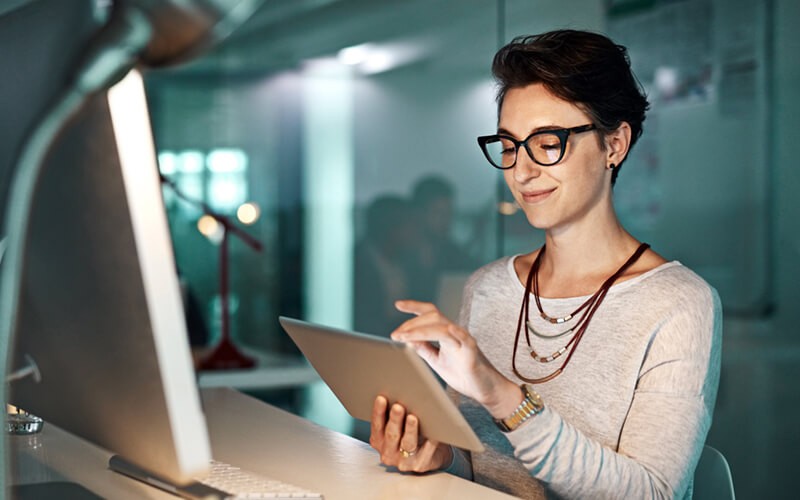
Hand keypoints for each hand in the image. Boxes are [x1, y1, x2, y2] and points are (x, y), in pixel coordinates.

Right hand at [368, 395, 452, 472]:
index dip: (378, 411)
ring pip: (408, 443)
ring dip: (410, 430)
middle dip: (394, 420)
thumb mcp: (398, 425)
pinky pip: (426, 451)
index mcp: (378, 440)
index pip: (377, 425)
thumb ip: (394, 413)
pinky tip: (432, 433)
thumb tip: (400, 390)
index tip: (382, 398)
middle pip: (391, 434)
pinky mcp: (419, 465)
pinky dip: (429, 441)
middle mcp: (388, 452)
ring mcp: (403, 461)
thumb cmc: (412, 434)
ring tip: (413, 417)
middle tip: (398, 407)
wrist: (431, 455)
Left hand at [391, 300, 522, 417]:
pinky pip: (464, 339)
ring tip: (404, 337)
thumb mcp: (437, 361)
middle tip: (396, 335)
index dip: (414, 306)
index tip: (398, 304)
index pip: (429, 314)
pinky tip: (447, 330)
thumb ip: (424, 349)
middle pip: (433, 316)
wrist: (484, 389)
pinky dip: (455, 333)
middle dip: (411, 323)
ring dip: (420, 330)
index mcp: (445, 334)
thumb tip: (407, 339)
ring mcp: (463, 340)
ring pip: (442, 326)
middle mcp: (454, 333)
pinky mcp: (472, 351)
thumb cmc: (463, 374)